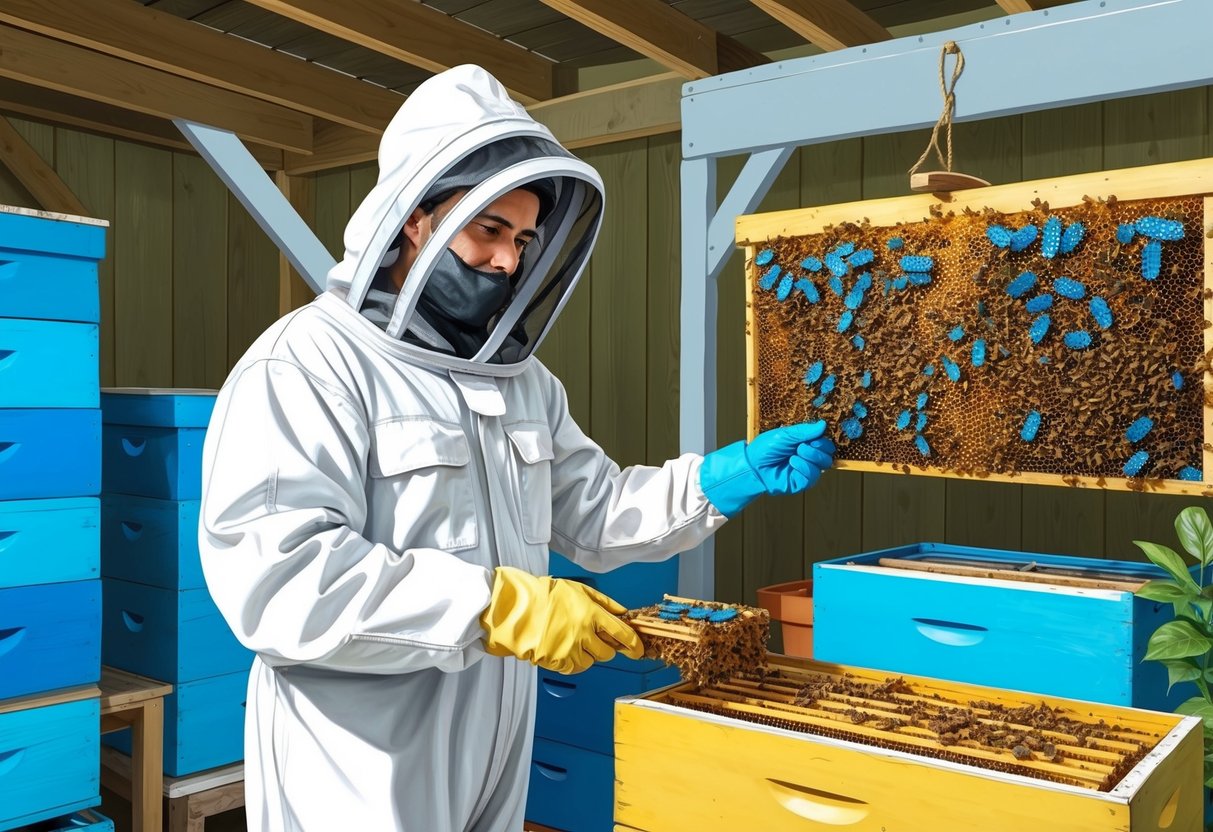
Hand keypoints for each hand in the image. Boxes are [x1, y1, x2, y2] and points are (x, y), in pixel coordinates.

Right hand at [480, 566, 643, 673]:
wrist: (517, 609)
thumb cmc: (546, 595)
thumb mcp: (579, 590)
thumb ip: (605, 602)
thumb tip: (623, 613)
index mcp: (592, 614)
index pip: (623, 634)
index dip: (634, 644)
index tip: (637, 649)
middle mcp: (584, 633)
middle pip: (608, 652)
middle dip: (606, 647)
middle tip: (594, 639)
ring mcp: (571, 649)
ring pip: (592, 661)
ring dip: (588, 654)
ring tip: (572, 640)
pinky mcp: (558, 662)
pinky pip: (575, 668)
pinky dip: (573, 661)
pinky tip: (563, 647)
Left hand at [746, 421, 835, 495]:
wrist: (752, 465)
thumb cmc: (764, 449)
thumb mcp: (784, 435)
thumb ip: (804, 431)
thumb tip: (822, 425)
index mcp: (804, 443)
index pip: (824, 442)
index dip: (823, 440)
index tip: (815, 437)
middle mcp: (807, 457)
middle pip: (827, 454)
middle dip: (818, 448)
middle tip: (803, 445)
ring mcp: (805, 469)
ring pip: (824, 464)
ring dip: (811, 456)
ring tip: (795, 453)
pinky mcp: (802, 482)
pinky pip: (813, 476)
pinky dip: (805, 467)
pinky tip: (793, 463)